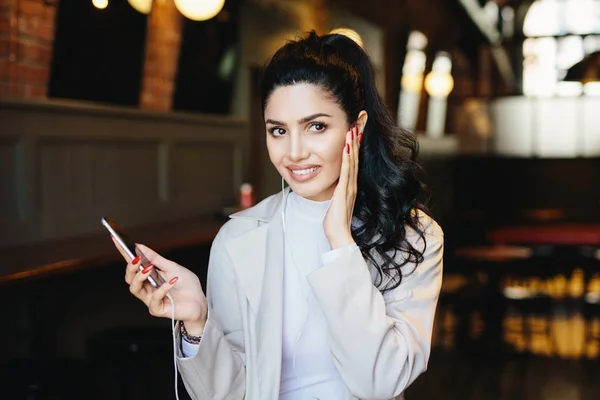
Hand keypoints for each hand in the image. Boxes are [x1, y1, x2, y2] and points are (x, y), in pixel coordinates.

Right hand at [114, 240, 207, 334]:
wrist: (199, 301)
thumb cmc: (186, 285)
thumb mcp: (172, 267)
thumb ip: (156, 259)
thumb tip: (140, 246)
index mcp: (148, 277)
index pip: (133, 265)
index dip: (124, 253)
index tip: (117, 239)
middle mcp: (146, 288)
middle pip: (130, 279)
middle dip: (131, 268)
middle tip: (136, 259)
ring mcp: (150, 299)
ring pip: (135, 289)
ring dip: (140, 277)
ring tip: (149, 268)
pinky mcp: (157, 309)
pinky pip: (154, 299)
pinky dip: (162, 289)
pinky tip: (171, 281)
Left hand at [324, 125, 360, 248]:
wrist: (339, 235)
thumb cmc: (335, 221)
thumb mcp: (335, 202)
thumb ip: (336, 193)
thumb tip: (334, 187)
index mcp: (350, 185)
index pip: (353, 161)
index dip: (355, 145)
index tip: (355, 131)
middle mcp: (352, 184)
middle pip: (356, 157)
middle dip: (357, 140)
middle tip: (359, 123)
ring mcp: (349, 187)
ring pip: (352, 162)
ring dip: (352, 145)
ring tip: (353, 129)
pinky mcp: (345, 191)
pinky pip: (346, 172)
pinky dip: (347, 159)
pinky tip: (347, 148)